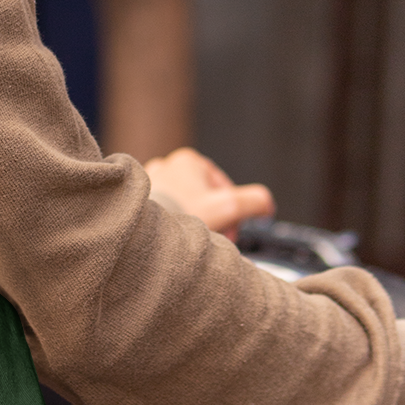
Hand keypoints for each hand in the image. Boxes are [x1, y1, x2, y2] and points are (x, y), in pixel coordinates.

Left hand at [144, 147, 275, 236]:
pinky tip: (175, 243)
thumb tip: (266, 205)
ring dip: (195, 226)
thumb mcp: (229, 208)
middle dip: (213, 222)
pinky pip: (165, 216)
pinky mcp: (137, 203)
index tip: (229, 233)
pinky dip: (174, 229)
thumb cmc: (181, 217)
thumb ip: (255, 202)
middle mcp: (165, 166)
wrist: (138, 235)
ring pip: (185, 209)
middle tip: (212, 241)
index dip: (232, 214)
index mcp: (188, 160)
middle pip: (204, 200)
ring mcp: (148, 184)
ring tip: (192, 244)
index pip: (223, 189)